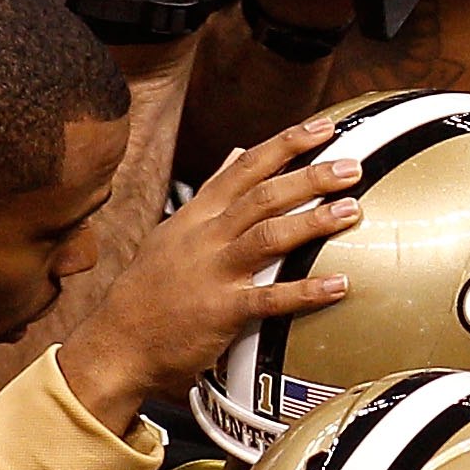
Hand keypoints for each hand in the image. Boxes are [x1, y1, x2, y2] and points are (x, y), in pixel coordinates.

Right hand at [59, 118, 360, 431]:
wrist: (117, 341)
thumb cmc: (151, 287)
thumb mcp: (175, 230)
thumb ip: (212, 193)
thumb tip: (238, 153)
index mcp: (198, 214)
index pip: (246, 168)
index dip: (286, 144)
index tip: (322, 128)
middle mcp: (207, 237)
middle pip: (264, 196)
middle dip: (310, 177)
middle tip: (352, 167)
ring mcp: (214, 272)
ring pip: (268, 237)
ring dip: (313, 222)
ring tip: (352, 210)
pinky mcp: (222, 311)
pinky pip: (270, 298)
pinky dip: (306, 291)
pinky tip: (339, 283)